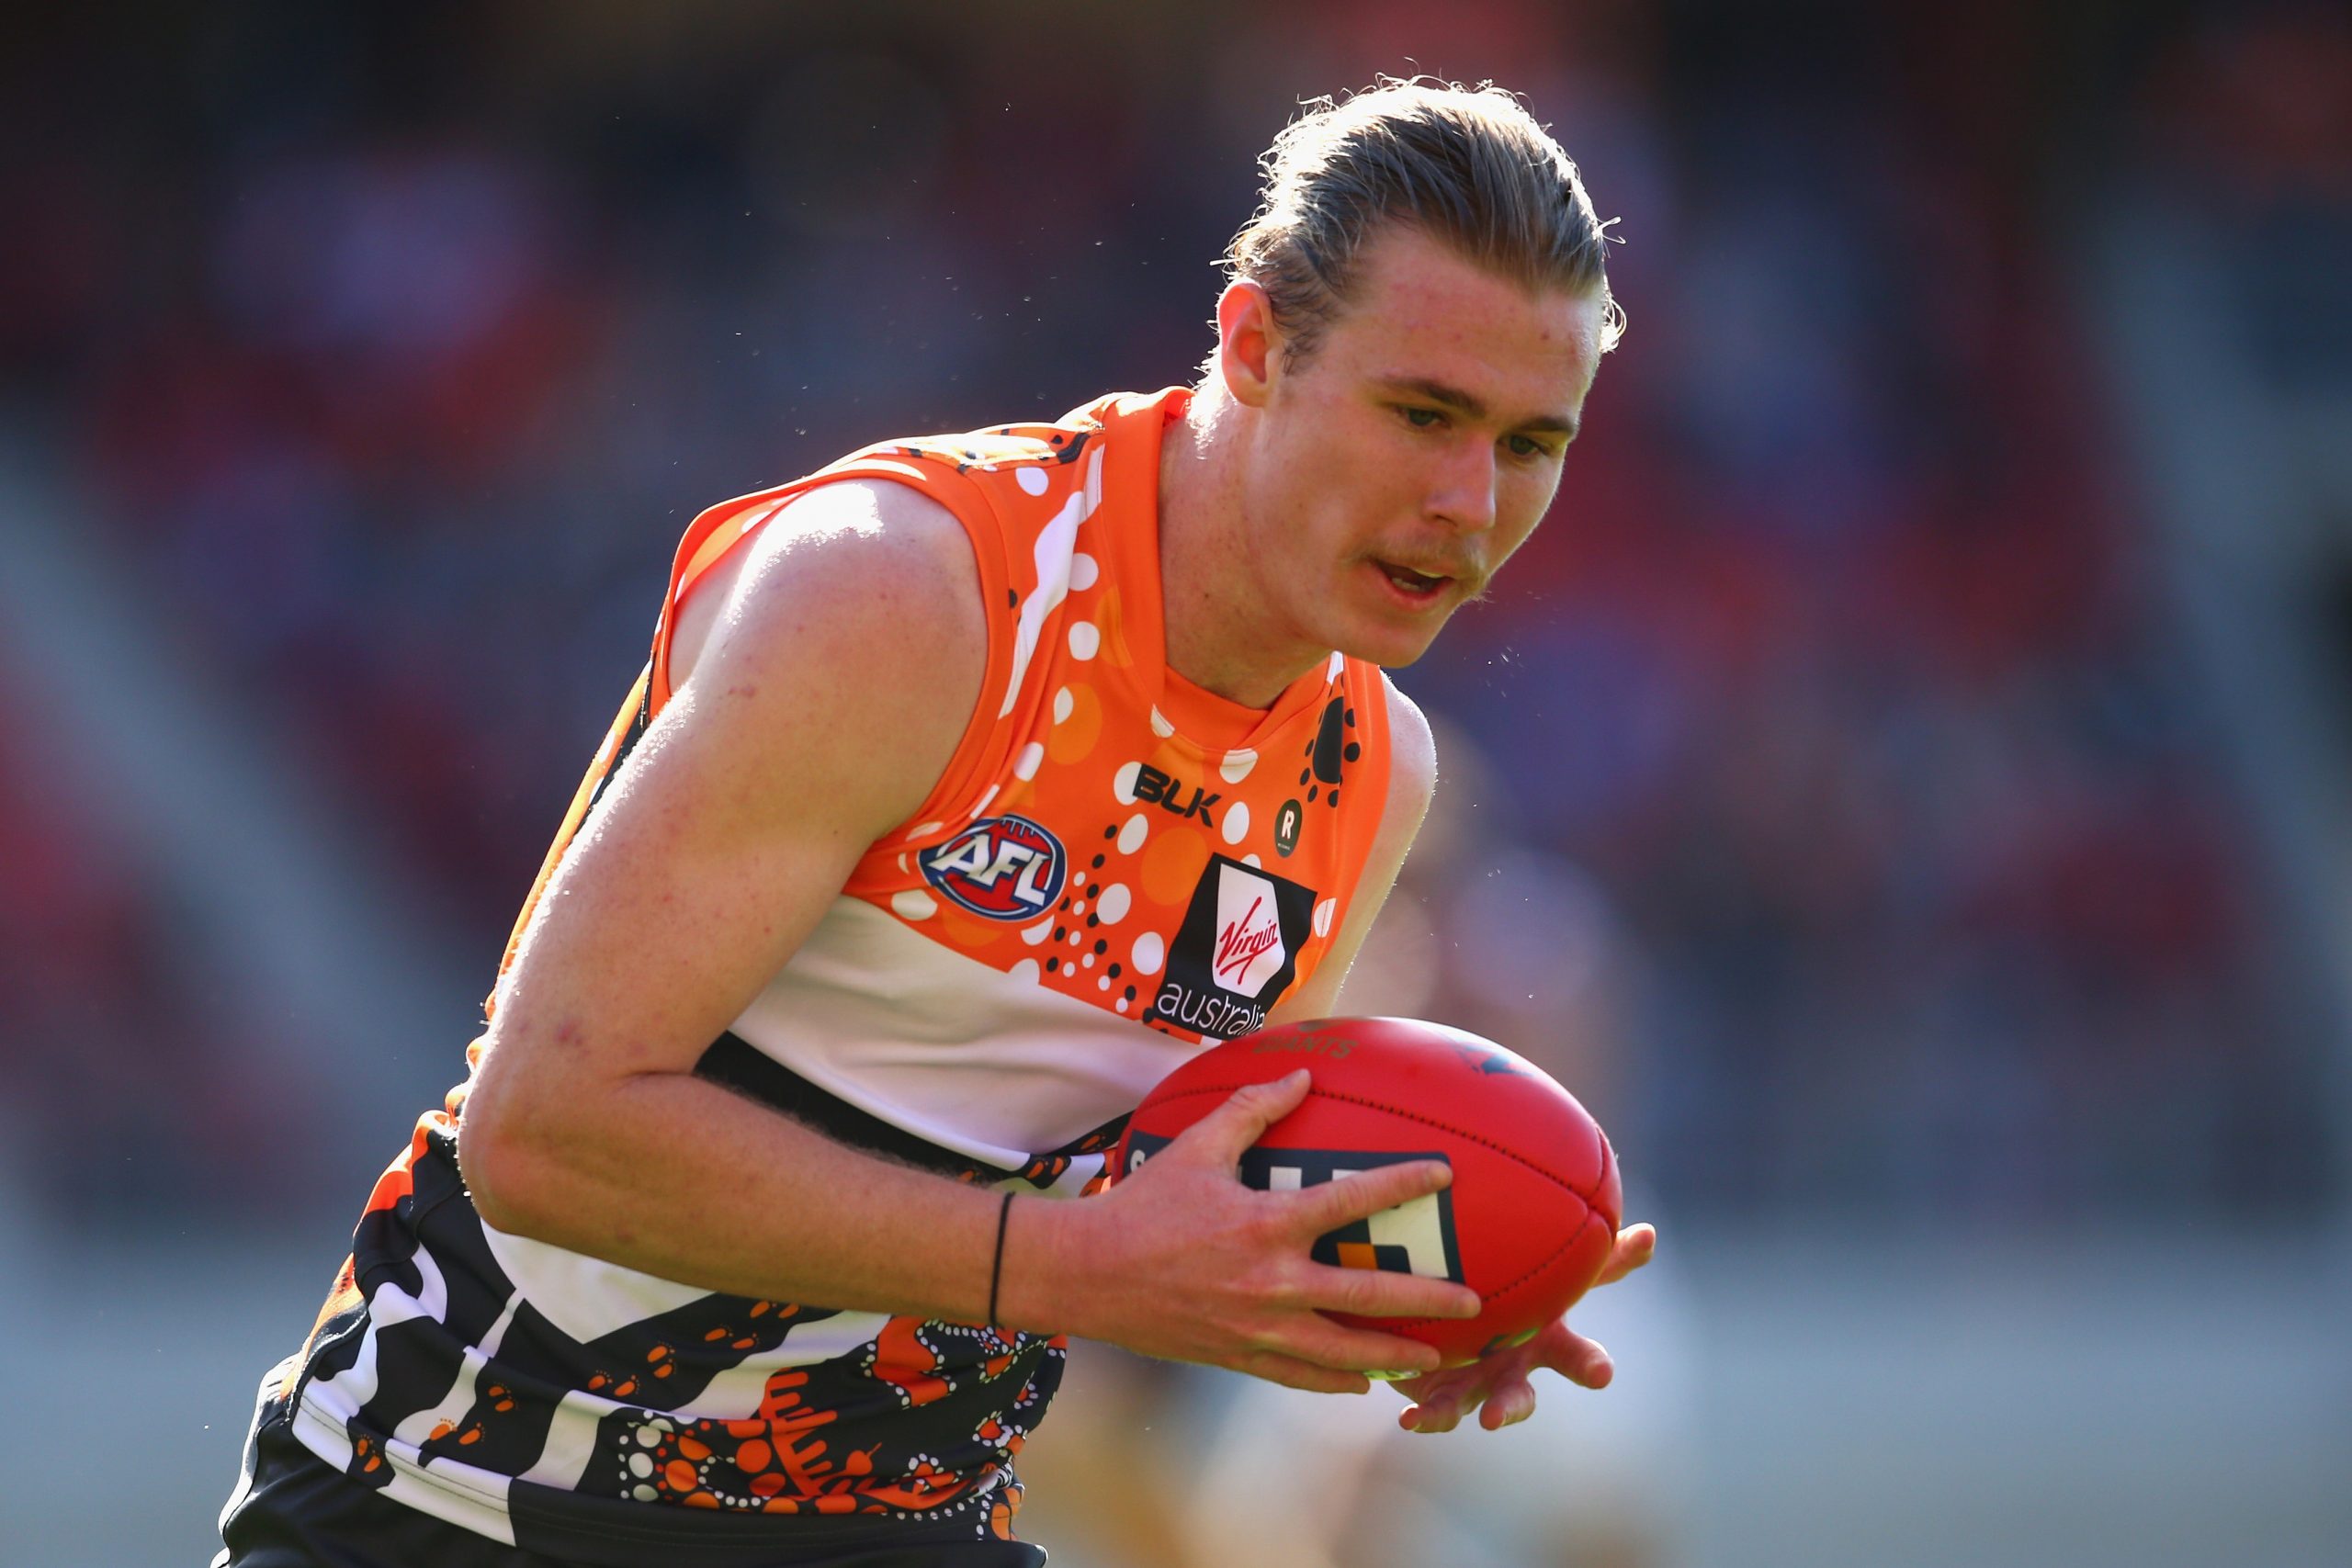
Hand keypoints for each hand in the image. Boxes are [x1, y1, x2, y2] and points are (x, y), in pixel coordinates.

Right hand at [1027, 1069, 1484, 1393]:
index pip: (1351, 1200)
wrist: (1087, 1273)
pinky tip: (1363, 1384)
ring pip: (1341, 1353)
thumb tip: (1302, 1074)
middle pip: (1366, 1295)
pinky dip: (1335, 1381)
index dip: (1401, 1183)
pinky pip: (1299, 1376)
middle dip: (1426, 1299)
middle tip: (1473, 1301)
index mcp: (1266, 1223)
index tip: (1444, 1175)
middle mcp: (1270, 1282)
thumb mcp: (1196, 1146)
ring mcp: (1256, 1328)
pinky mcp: (1237, 1356)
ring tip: (1435, 1361)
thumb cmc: (1142, 1204)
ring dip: (1393, 1357)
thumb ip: (1252, 1109)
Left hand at [1393, 1221, 1656, 1432]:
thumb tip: (1653, 1232)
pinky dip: (1424, 1415)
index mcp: (1545, 1344)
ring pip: (1468, 1406)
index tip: (1603, 1374)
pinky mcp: (1440, 1392)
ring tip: (1459, 1419)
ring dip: (1454, 1414)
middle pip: (1517, 1397)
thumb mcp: (1560, 1271)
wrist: (1466, 1317)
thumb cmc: (1524, 1290)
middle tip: (1498, 1416)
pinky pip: (1431, 1407)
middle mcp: (1512, 1372)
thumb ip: (1603, 1260)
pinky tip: (1409, 1418)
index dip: (1590, 1367)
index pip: (1575, 1357)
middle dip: (1510, 1407)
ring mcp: (1476, 1387)